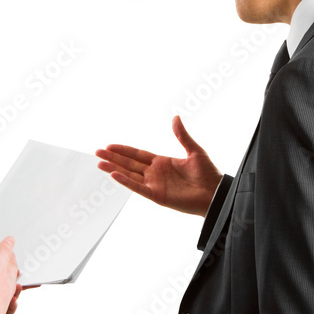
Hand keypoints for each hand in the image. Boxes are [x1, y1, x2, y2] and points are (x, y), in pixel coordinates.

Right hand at [96, 115, 221, 215]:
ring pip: (130, 175)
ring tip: (100, 163)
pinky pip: (138, 188)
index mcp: (162, 162)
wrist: (215, 193)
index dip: (124, 150)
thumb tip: (176, 117)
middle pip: (129, 164)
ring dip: (114, 169)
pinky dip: (126, 182)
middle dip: (113, 158)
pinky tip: (114, 175)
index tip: (109, 145)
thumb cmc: (208, 173)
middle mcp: (155, 173)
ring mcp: (155, 185)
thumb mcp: (194, 150)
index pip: (137, 155)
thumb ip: (181, 135)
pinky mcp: (157, 195)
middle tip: (97, 152)